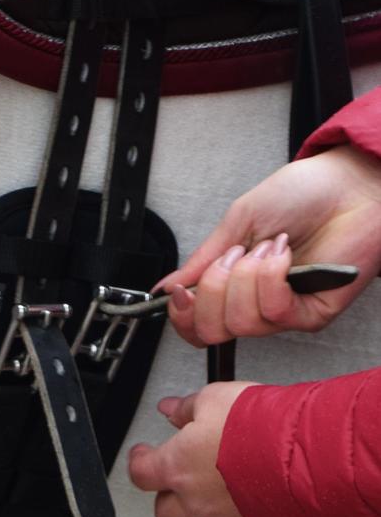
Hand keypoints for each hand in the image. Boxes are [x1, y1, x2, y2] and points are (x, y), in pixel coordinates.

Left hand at [129, 383, 269, 516]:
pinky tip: (250, 511)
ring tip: (220, 489)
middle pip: (167, 512)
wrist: (309, 457)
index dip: (140, 462)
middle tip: (180, 477)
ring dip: (206, 511)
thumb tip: (172, 410)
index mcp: (178, 467)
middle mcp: (198, 501)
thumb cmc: (260, 428)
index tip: (143, 454)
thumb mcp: (215, 399)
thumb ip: (188, 408)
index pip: (141, 473)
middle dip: (170, 496)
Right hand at [160, 145, 380, 346]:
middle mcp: (256, 303)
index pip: (197, 324)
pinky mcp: (311, 314)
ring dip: (247, 276)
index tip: (179, 291)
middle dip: (212, 290)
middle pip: (211, 330)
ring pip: (240, 322)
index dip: (182, 314)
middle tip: (231, 258)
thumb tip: (166, 286)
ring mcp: (283, 312)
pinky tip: (284, 256)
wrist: (349, 186)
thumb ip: (200, 259)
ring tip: (268, 248)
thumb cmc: (302, 195)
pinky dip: (272, 277)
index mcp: (234, 285)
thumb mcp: (237, 222)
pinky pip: (275, 311)